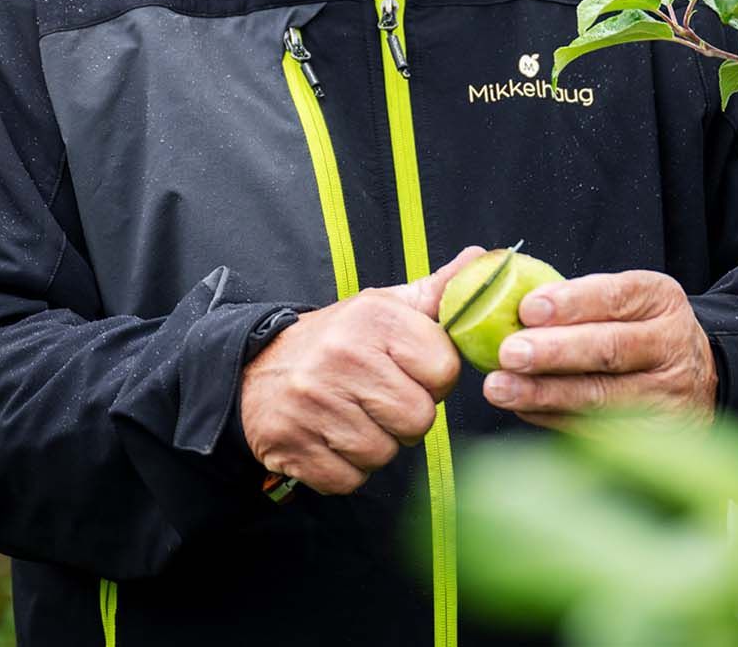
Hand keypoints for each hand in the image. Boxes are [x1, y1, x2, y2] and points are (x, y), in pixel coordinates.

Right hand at [239, 246, 482, 494]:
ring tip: (352, 417)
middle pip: (418, 419)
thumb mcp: (382, 307)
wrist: (255, 367)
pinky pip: (348, 479)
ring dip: (375, 444)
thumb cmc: (336, 340)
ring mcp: (313, 403)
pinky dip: (345, 469)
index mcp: (373, 318)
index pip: (444, 371)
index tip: (409, 372)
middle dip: (406, 417)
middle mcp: (343, 357)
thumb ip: (436, 291)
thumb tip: (482, 259)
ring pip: (384, 453)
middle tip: (379, 400)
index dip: (433, 379)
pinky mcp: (291, 444)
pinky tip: (330, 439)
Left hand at [480, 270, 716, 427]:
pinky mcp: (653, 436)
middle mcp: (670, 345)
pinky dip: (552, 417)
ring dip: (544, 393)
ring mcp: (666, 395)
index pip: (616, 296)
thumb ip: (568, 293)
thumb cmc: (636, 331)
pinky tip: (521, 408)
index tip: (528, 308)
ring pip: (600, 395)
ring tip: (500, 387)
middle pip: (610, 349)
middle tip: (509, 353)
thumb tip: (489, 275)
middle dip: (554, 351)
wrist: (696, 381)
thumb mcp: (622, 299)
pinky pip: (595, 428)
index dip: (571, 303)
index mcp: (660, 300)